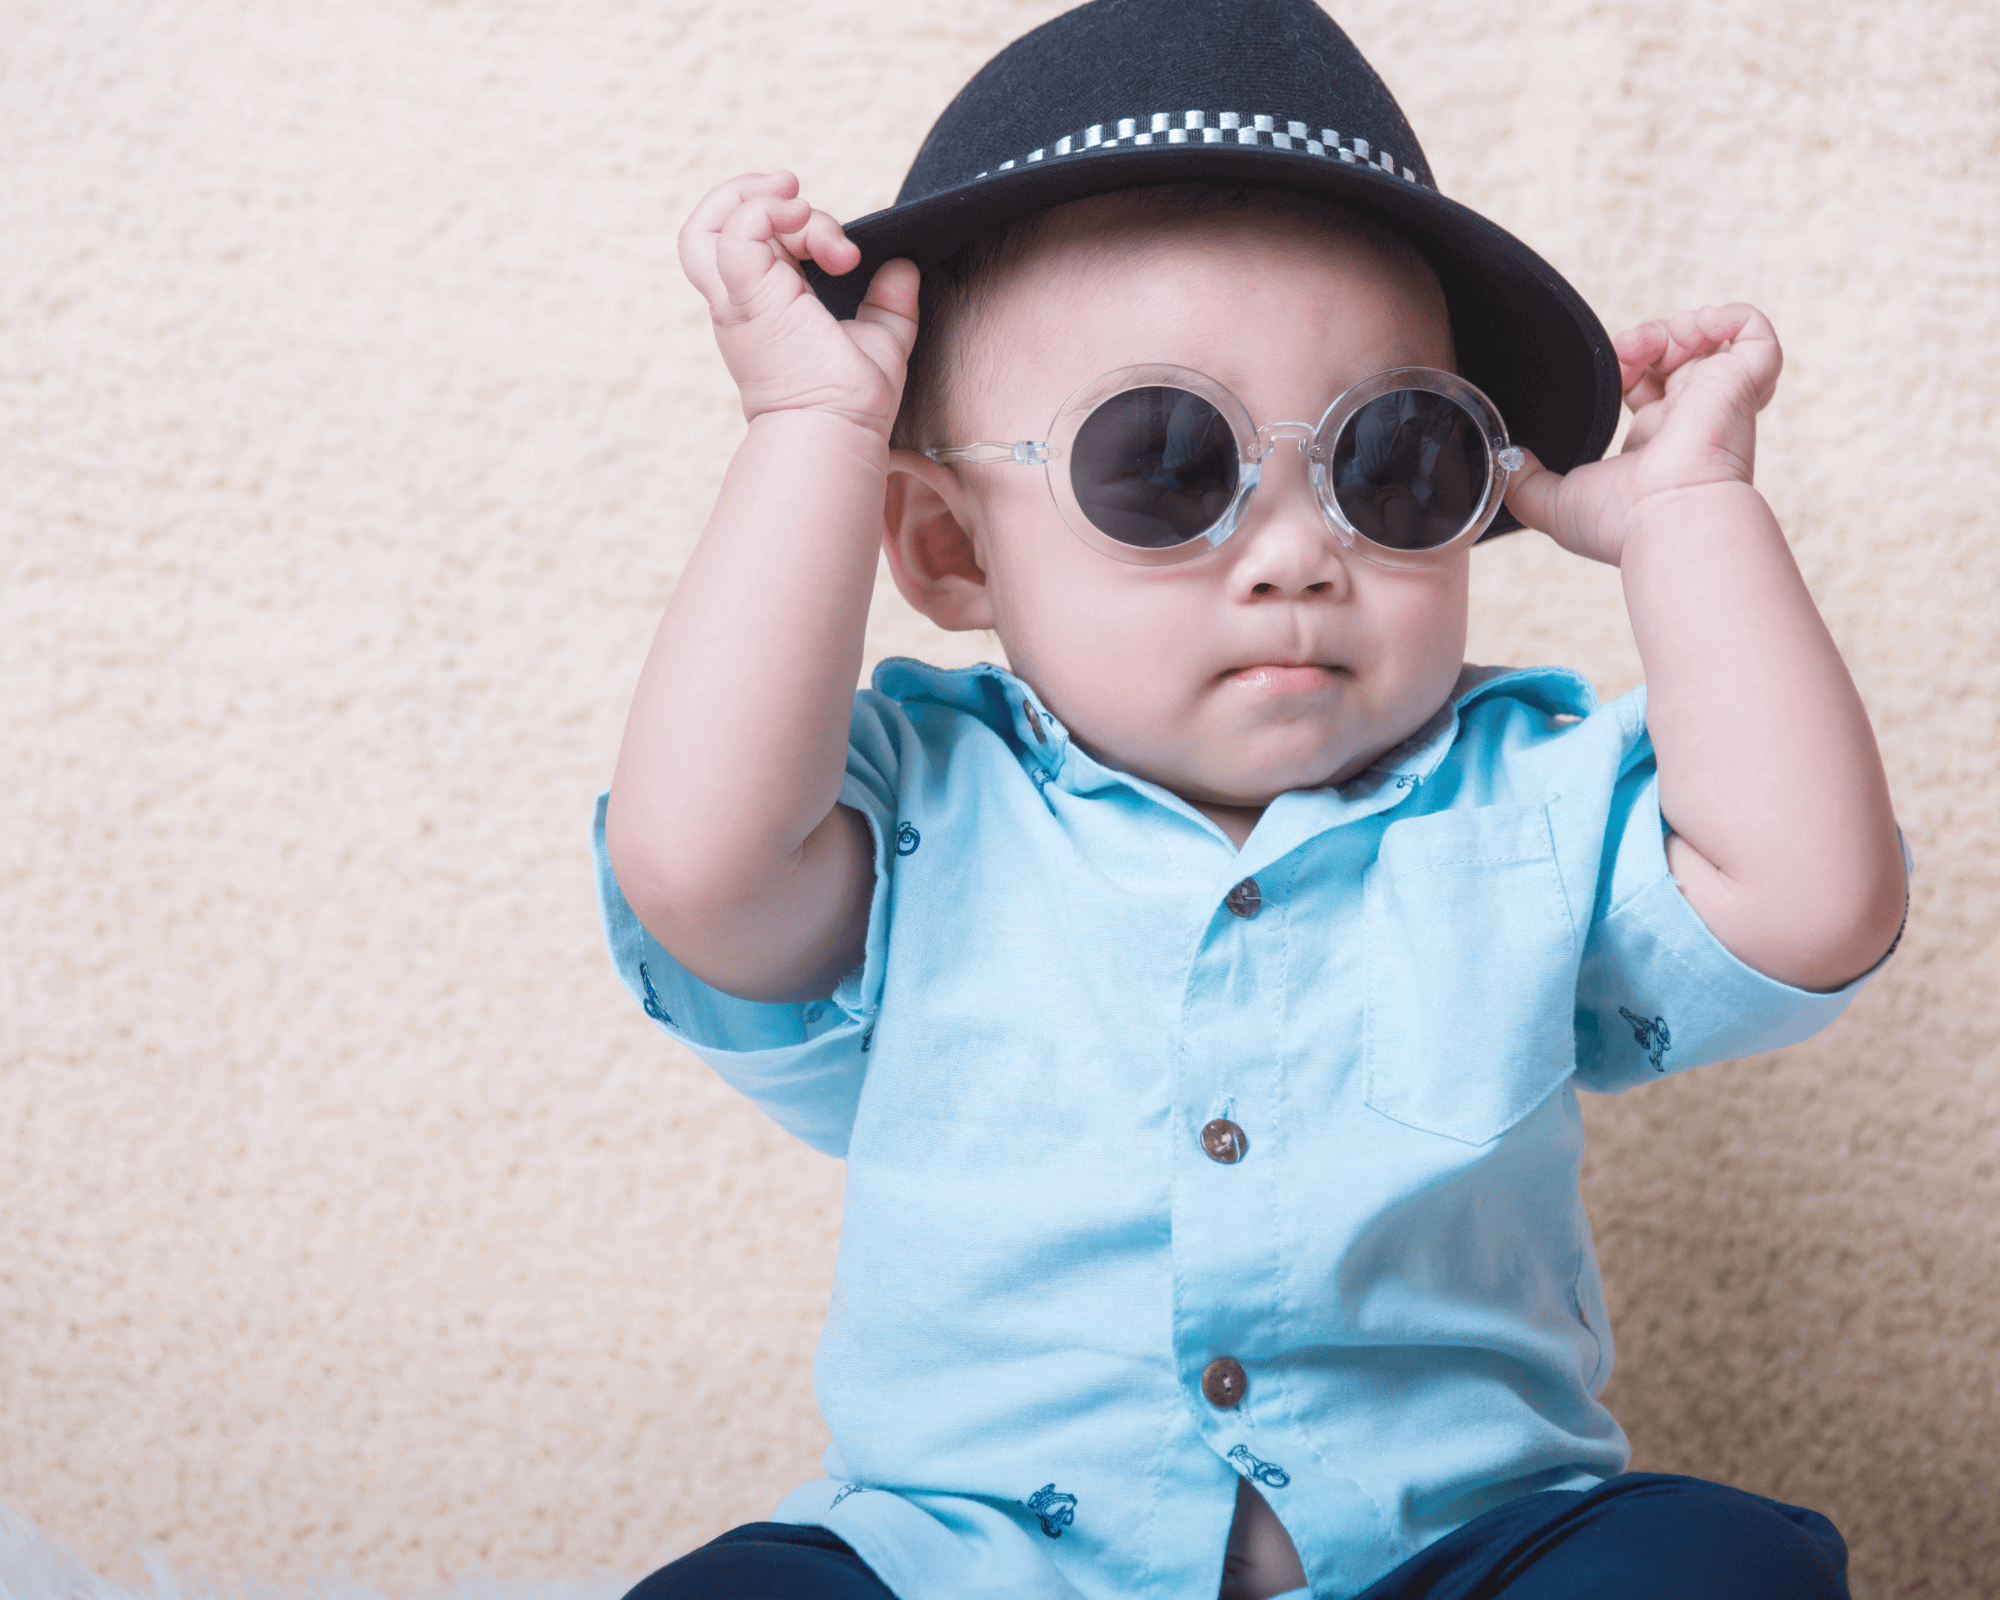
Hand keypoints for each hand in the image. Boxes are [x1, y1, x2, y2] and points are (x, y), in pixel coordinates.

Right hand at [678, 171, 919, 432]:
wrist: (837, 432)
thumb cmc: (851, 402)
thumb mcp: (879, 339)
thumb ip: (888, 301)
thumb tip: (903, 266)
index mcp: (764, 309)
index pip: (753, 247)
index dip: (797, 229)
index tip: (847, 254)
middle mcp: (742, 304)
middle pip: (715, 231)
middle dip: (761, 199)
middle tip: (807, 207)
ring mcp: (738, 300)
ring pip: (705, 228)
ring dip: (750, 196)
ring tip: (793, 194)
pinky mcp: (747, 297)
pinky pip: (735, 231)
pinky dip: (765, 209)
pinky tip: (802, 213)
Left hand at [1503, 303, 1783, 564]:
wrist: (1667, 519)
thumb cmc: (1620, 522)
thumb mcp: (1552, 503)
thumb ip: (1523, 481)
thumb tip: (1509, 458)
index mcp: (1657, 442)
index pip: (1648, 388)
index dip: (1623, 366)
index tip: (1606, 370)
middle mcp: (1693, 419)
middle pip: (1676, 358)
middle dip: (1646, 341)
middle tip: (1624, 350)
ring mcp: (1722, 399)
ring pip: (1711, 340)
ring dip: (1675, 327)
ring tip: (1649, 342)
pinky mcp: (1746, 381)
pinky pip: (1755, 331)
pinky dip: (1728, 316)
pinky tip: (1695, 327)